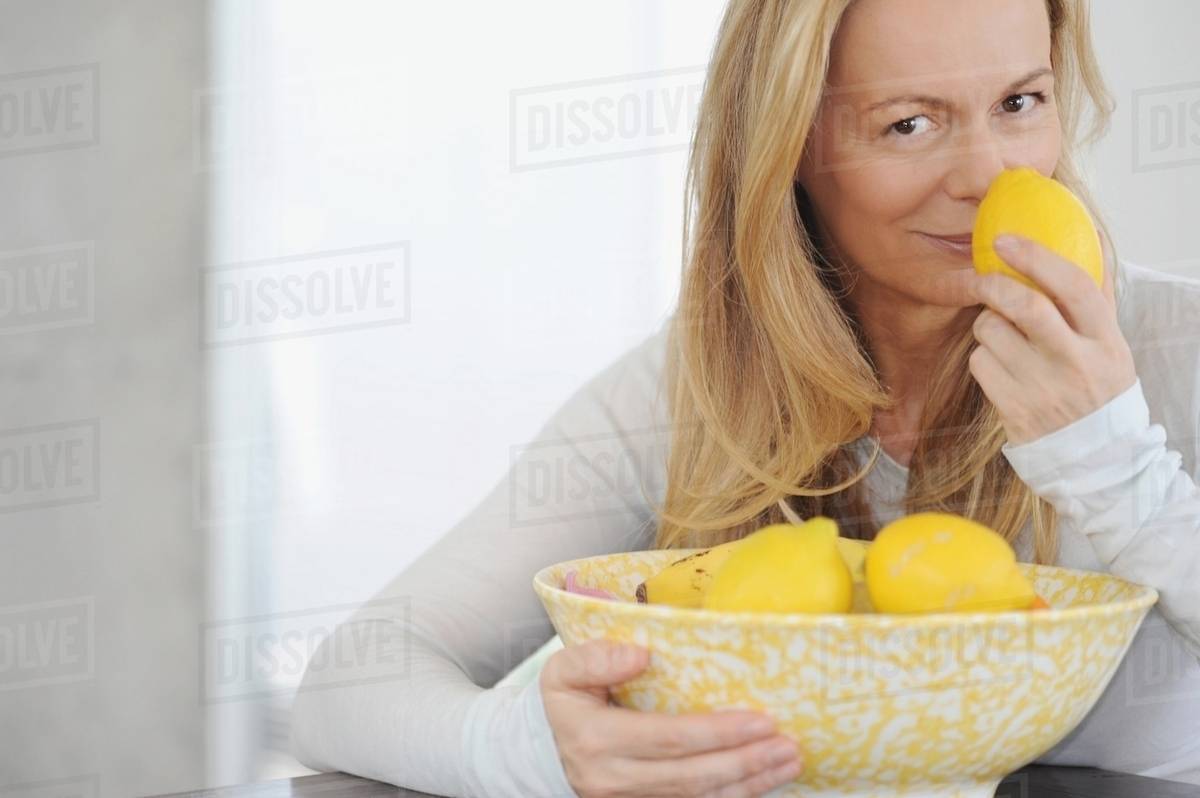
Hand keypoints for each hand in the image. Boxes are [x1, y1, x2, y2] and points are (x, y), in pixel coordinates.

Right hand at [540, 639, 802, 796]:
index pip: (669, 738)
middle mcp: (614, 779)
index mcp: (598, 739)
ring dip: (750, 783)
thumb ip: (597, 658)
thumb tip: (642, 655)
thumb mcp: (563, 670)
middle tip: (788, 744)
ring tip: (788, 761)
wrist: (544, 748)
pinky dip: (732, 795)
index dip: (718, 732)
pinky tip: (762, 780)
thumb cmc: (565, 701)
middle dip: (746, 762)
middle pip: (692, 776)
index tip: (760, 719)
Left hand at [966, 234, 1136, 445]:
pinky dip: (982, 355)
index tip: (1005, 240)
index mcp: (1105, 341)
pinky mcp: (1013, 408)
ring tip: (1001, 333)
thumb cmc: (1098, 387)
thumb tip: (1085, 238)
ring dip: (986, 322)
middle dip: (994, 284)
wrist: (1096, 457)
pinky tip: (1000, 364)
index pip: (1074, 286)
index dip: (1036, 257)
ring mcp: (1042, 388)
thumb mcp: (1111, 345)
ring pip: (991, 331)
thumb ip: (1097, 297)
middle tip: (983, 278)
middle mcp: (1075, 363)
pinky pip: (979, 362)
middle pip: (1025, 305)